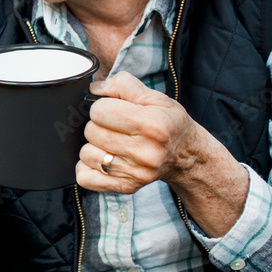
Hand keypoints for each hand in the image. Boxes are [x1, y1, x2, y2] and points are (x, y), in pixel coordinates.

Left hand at [76, 71, 246, 235]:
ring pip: (86, 154)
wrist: (186, 155)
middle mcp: (146, 153)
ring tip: (111, 143)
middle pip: (91, 132)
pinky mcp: (127, 187)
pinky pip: (86, 178)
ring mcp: (136, 173)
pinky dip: (88, 167)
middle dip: (98, 125)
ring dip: (94, 146)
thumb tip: (95, 88)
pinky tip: (104, 159)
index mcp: (153, 125)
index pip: (99, 111)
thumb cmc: (168, 123)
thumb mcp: (154, 97)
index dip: (102, 106)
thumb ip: (123, 84)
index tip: (113, 109)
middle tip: (114, 127)